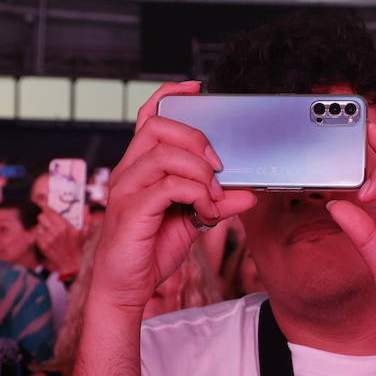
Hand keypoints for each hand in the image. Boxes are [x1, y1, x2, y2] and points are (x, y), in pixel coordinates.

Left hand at [35, 206, 85, 277]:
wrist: (72, 264)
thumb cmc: (79, 247)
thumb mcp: (85, 232)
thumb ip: (86, 218)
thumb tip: (85, 207)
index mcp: (65, 226)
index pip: (50, 212)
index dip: (45, 206)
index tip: (43, 203)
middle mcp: (55, 232)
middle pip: (41, 217)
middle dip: (44, 217)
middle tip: (49, 219)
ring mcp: (48, 240)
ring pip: (38, 226)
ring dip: (43, 226)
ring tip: (50, 230)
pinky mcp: (43, 246)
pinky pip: (38, 235)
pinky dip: (41, 235)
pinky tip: (48, 238)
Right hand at [90, 82, 255, 314]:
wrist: (125, 288)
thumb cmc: (150, 249)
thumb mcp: (193, 221)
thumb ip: (217, 203)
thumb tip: (249, 193)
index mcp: (140, 166)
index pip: (148, 116)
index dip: (169, 95)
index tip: (196, 87)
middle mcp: (128, 171)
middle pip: (157, 127)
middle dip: (196, 138)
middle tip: (219, 167)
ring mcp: (126, 189)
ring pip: (164, 154)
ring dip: (200, 171)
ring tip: (213, 196)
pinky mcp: (130, 210)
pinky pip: (168, 186)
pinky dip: (195, 194)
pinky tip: (204, 211)